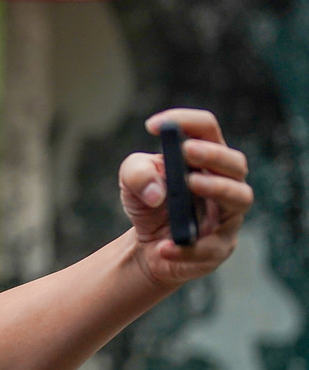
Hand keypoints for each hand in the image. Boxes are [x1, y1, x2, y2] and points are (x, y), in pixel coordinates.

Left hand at [121, 108, 252, 288]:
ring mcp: (227, 216)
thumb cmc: (149, 203)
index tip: (152, 125)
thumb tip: (157, 192)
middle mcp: (225, 183)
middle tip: (187, 150)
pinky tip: (164, 246)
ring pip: (239, 198)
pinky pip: (210, 248)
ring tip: (190, 184)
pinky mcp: (218, 248)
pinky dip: (186, 248)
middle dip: (213, 154)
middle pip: (234, 163)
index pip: (206, 129)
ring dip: (218, 188)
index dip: (185, 121)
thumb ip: (136, 174)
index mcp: (205, 158)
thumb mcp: (131, 182)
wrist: (147, 246)